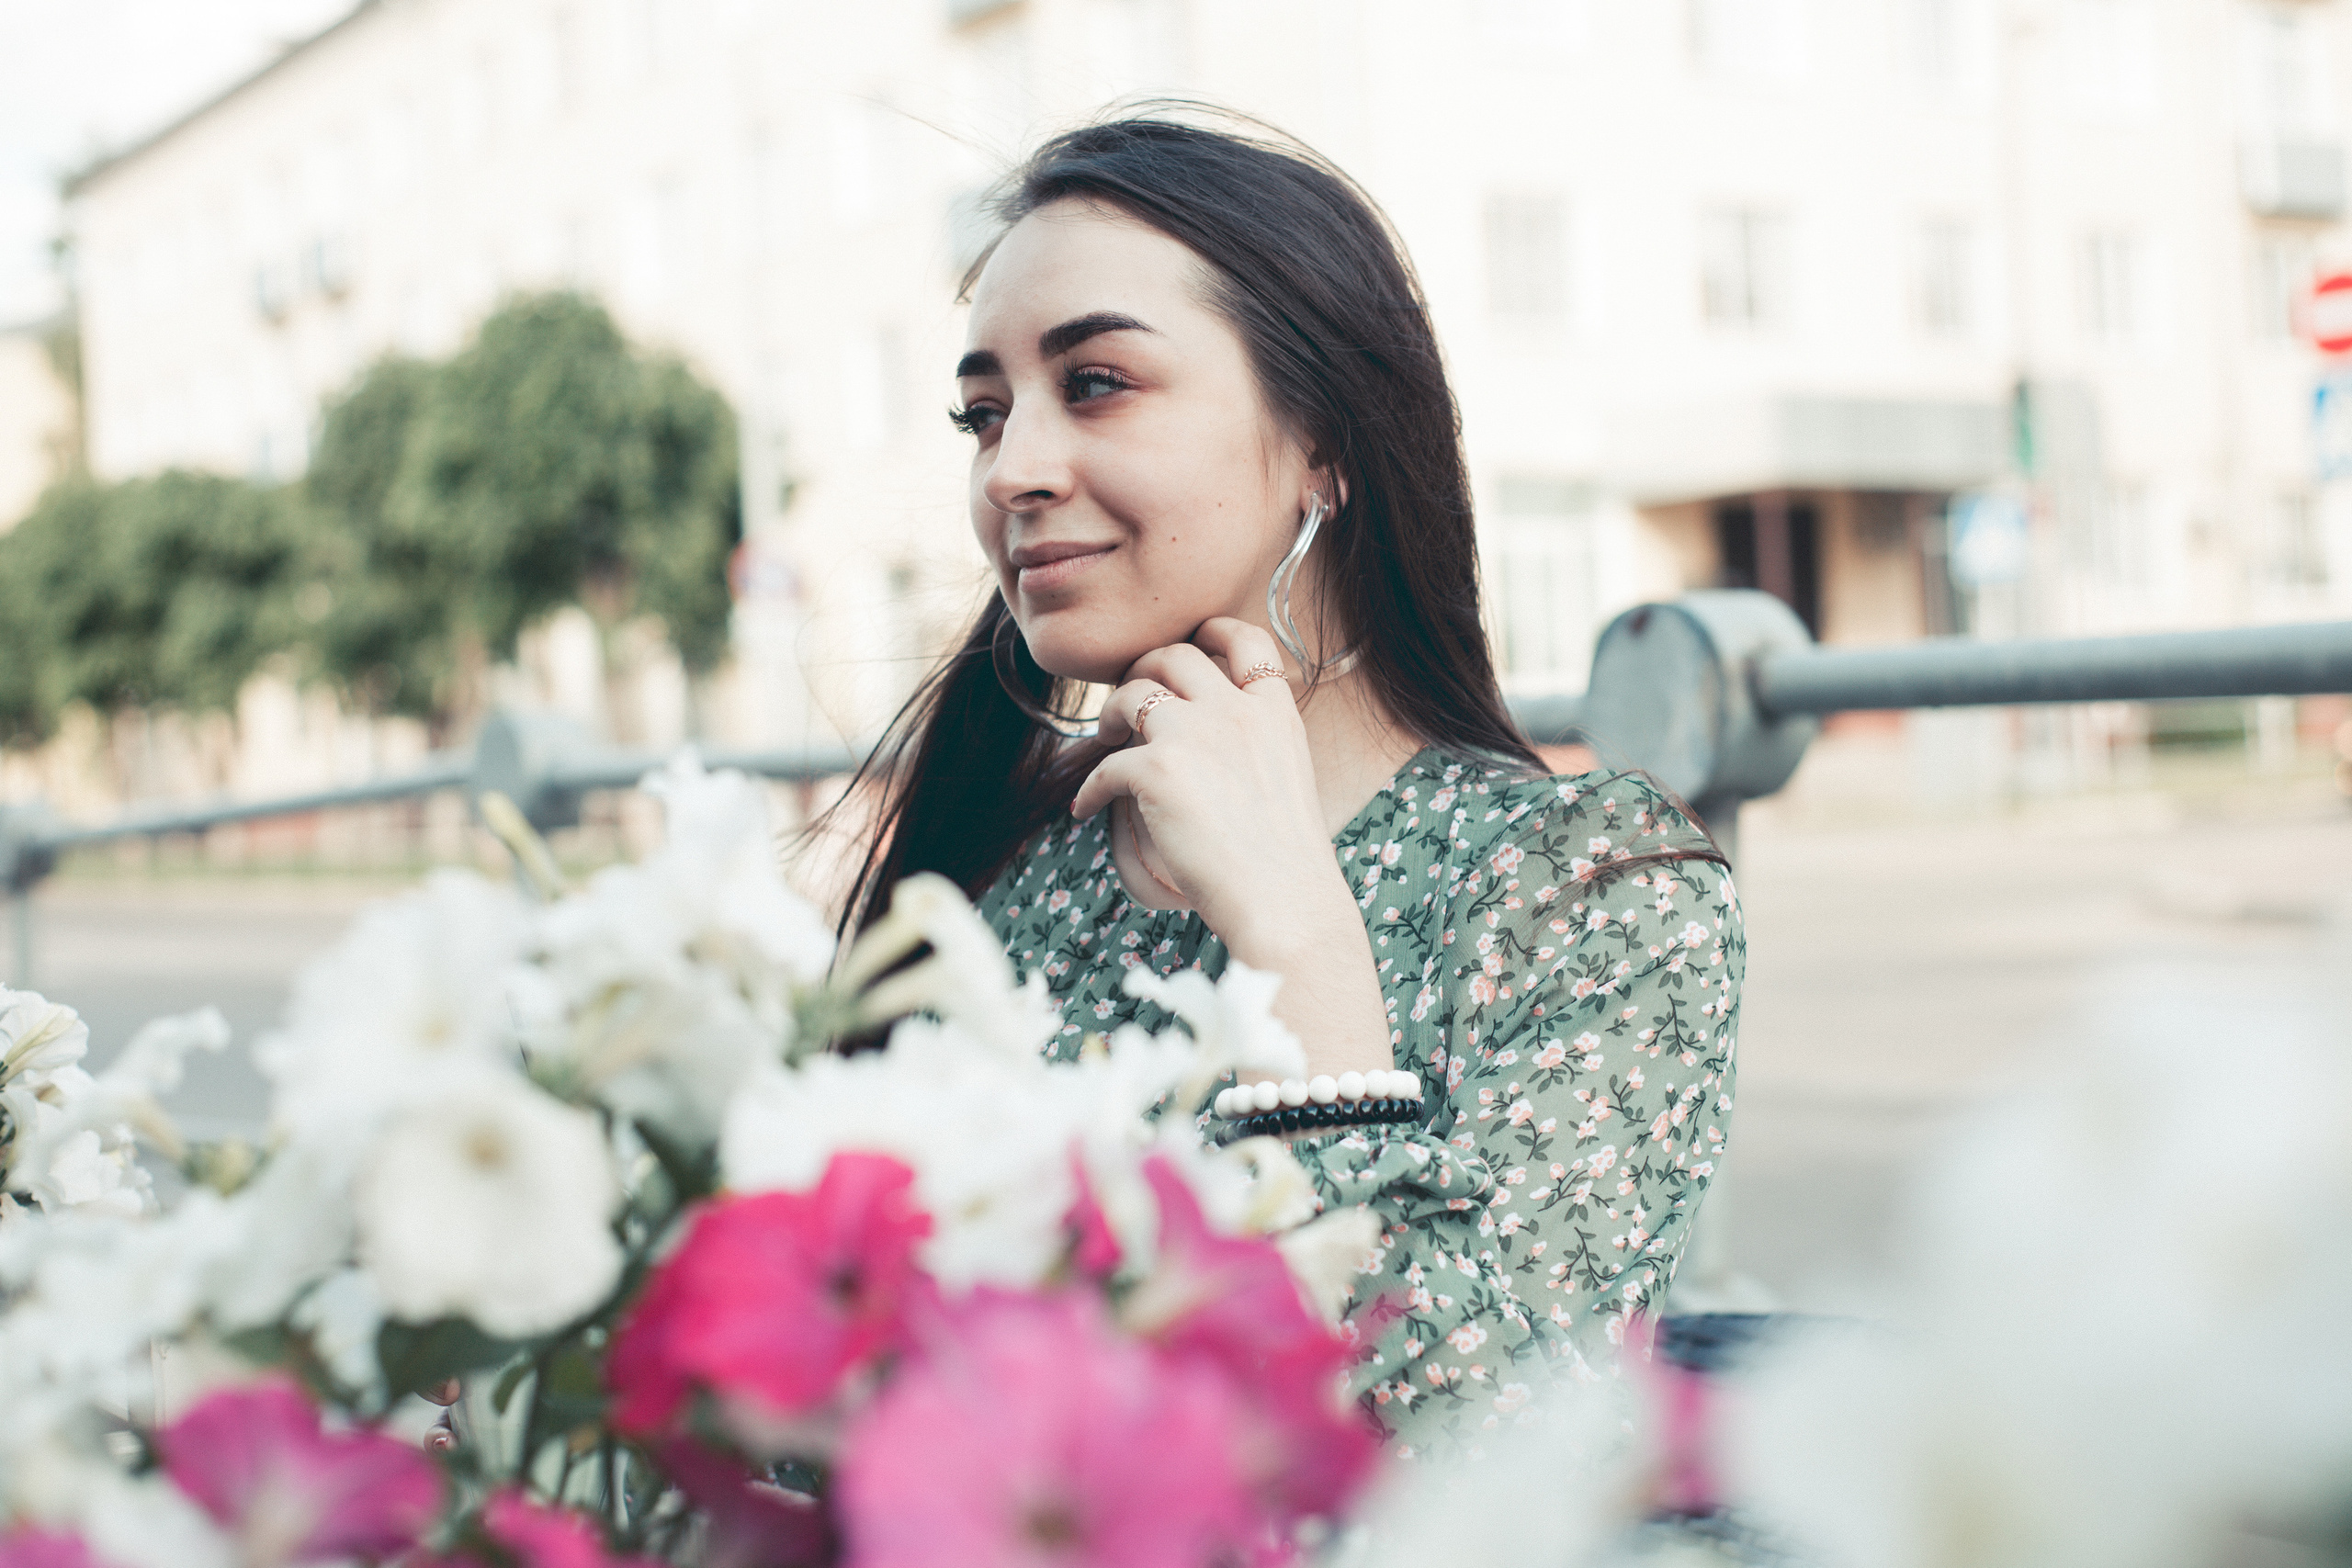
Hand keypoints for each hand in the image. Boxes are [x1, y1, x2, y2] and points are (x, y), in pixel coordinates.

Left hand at [1069, 618, 1391, 1080]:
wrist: (1283, 901)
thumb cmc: (1285, 864)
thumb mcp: (1285, 783)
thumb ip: (1253, 750)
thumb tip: (1207, 754)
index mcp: (1275, 714)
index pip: (1246, 640)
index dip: (1213, 632)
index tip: (1191, 641)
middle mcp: (1236, 712)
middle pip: (1176, 655)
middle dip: (1145, 667)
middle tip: (1130, 697)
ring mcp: (1195, 735)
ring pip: (1133, 692)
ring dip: (1110, 712)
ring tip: (1104, 738)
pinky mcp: (1157, 769)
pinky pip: (1106, 764)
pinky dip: (1090, 786)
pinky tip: (1086, 806)